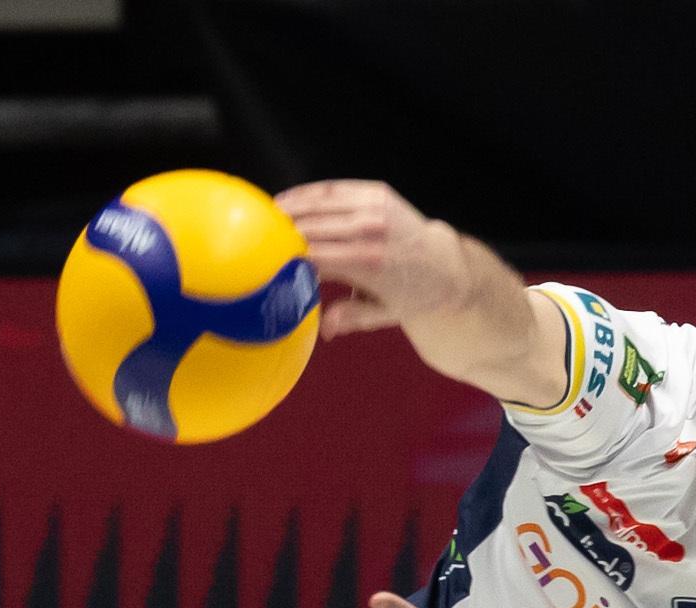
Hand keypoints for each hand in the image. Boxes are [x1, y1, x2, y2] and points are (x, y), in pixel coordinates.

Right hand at [277, 181, 474, 338]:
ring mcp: (374, 208)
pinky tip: (284, 201)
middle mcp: (371, 231)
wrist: (445, 267)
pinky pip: (332, 189)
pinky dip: (306, 195)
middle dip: (281, 233)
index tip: (262, 264)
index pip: (315, 256)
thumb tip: (325, 330)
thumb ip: (351, 318)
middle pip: (312, 228)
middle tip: (251, 240)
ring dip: (288, 209)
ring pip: (318, 204)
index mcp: (369, 264)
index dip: (286, 257)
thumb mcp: (383, 316)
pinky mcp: (376, 193)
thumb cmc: (408, 297)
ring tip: (261, 218)